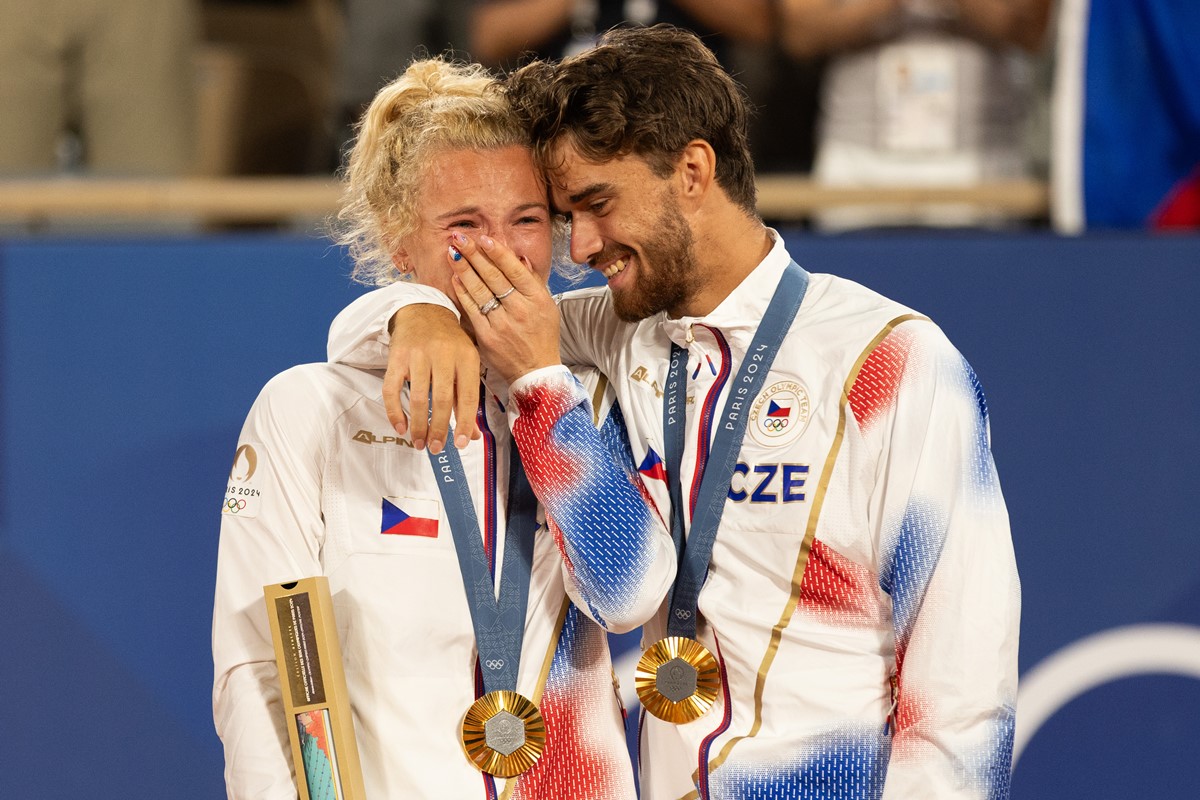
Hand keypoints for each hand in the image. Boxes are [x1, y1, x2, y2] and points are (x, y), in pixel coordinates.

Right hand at [384, 304, 480, 452]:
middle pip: (441, 399)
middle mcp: (443, 354)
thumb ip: (467, 398)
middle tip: (437, 448)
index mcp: (466, 357)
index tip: (462, 444)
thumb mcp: (466, 363)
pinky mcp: (397, 356)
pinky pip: (392, 389)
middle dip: (439, 428)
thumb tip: (472, 436)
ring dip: (418, 425)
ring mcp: (418, 355)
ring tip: (420, 442)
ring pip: (417, 397)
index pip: (467, 396)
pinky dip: (395, 411)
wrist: (424, 310)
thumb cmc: (450, 343)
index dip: (465, 422)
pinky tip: (400, 427)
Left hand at [448, 232, 561, 384]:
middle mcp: (521, 310)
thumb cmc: (542, 335)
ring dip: (464, 269)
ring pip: (480, 290)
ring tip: (452, 252)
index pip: (515, 270)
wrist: (536, 371)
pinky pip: (472, 309)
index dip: (497, 253)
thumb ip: (533, 280)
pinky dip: (463, 292)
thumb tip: (519, 257)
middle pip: (494, 276)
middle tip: (460, 237)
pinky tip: (455, 278)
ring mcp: (503, 324)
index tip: (483, 238)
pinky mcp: (487, 336)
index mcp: (537, 299)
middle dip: (474, 254)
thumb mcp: (546, 306)